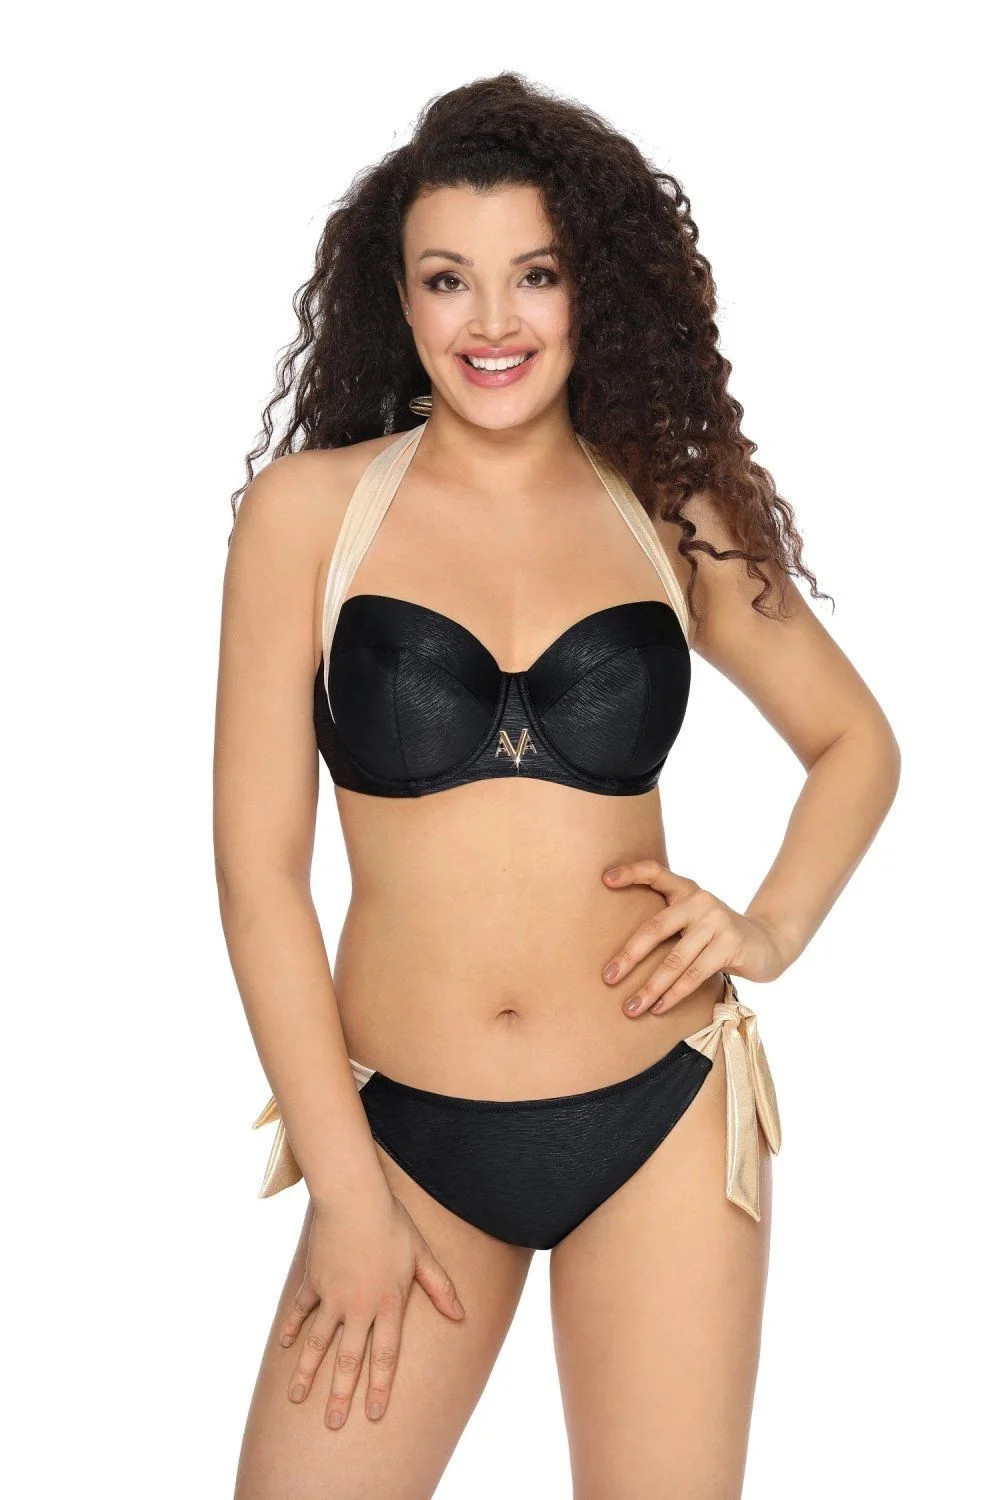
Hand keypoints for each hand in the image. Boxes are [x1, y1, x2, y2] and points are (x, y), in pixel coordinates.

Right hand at [278, 1186, 464, 1429]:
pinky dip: (292, 1327)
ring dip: (307, 1371)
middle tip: (332, 1424)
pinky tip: (284, 1346)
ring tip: (296, 1397)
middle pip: (348, 1359)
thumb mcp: (423, 1254)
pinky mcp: (314, 1281)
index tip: (374, 1414)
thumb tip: (461, 1316)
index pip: (385, 1356)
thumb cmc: (393, 1224)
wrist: (353, 1198)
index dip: (380, 1387)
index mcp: (388, 1304)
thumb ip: (440, 1288)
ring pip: (318, 1342)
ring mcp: (332, 1296)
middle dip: (340, 1394)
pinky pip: (301, 1310)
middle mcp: (358, 1307)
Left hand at [600, 860, 791, 1016]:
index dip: (631, 873)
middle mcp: (700, 900)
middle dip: (628, 956)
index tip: (605, 879)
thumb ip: (669, 923)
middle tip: (608, 978)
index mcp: (687, 890)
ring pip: (675, 960)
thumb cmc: (718, 935)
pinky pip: (694, 975)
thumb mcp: (694, 920)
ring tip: (631, 1007)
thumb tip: (620, 953)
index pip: (656, 872)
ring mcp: (717, 921)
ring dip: (650, 987)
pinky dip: (674, 995)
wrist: (768, 942)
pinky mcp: (730, 945)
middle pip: (656, 927)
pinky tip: (658, 1008)